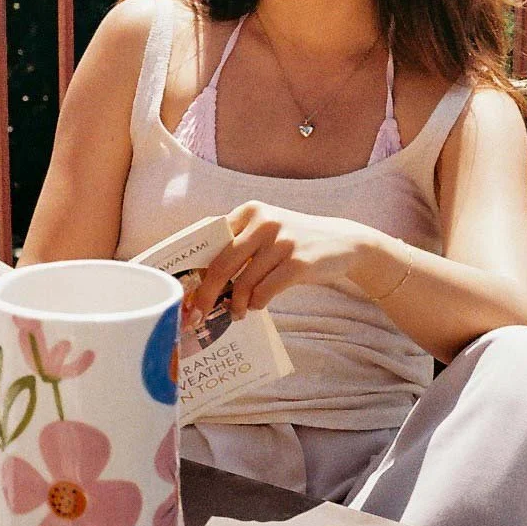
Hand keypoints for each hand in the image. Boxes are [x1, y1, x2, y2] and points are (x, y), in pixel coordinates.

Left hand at [184, 201, 374, 319]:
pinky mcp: (298, 262)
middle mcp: (264, 221)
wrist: (343, 242)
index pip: (210, 238)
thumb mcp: (266, 230)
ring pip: (243, 283)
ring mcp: (282, 241)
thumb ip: (237, 243)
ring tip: (236, 312)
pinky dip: (256, 303)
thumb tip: (199, 277)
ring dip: (236, 304)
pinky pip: (264, 291)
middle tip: (198, 314)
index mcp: (249, 211)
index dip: (193, 266)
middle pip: (221, 264)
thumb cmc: (294, 242)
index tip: (182, 289)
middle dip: (206, 294)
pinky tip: (257, 305)